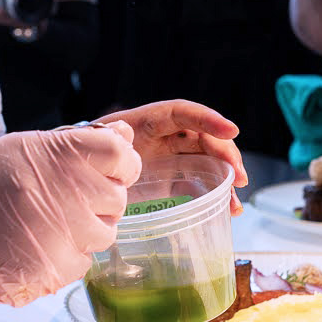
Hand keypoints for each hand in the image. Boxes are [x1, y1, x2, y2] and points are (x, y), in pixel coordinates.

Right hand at [0, 122, 141, 309]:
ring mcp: (63, 233)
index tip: (110, 170)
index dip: (122, 163)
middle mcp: (64, 191)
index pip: (120, 154)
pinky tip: (41, 246)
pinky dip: (69, 256)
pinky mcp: (57, 268)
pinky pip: (85, 261)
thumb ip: (75, 142)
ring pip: (107, 232)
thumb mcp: (22, 149)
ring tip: (53, 224)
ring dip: (88, 229)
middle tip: (70, 200)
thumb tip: (124, 135)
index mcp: (56, 155)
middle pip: (118, 196)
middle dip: (100, 199)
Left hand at [94, 100, 246, 214]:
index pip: (182, 112)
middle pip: (203, 137)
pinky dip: (214, 192)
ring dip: (225, 178)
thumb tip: (126, 159)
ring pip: (207, 159)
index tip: (231, 130)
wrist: (82, 167)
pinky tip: (226, 209)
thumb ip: (115, 150)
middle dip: (225, 154)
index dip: (208, 119)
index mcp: (147, 120)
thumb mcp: (102, 148)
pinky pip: (199, 179)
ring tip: (234, 203)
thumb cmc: (91, 152)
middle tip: (239, 177)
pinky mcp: (171, 174)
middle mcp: (164, 134)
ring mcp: (170, 153)